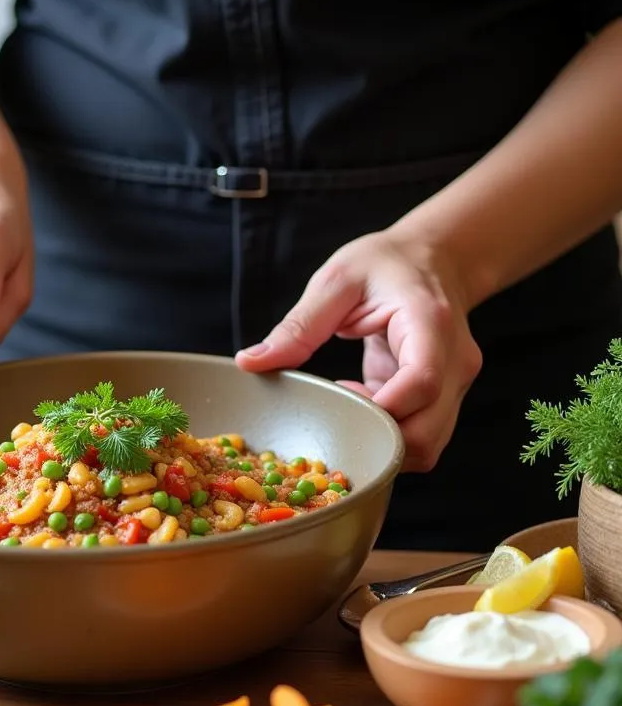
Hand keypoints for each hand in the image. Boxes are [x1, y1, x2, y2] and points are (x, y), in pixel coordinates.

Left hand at [234, 230, 482, 470]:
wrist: (434, 258)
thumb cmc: (385, 265)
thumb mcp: (336, 282)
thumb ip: (298, 326)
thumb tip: (250, 363)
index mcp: (430, 323)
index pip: (421, 384)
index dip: (378, 407)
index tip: (340, 397)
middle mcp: (455, 361)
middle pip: (427, 432)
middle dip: (375, 440)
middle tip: (336, 412)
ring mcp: (455, 385)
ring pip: (427, 446)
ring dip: (380, 444)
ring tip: (347, 408)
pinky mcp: (442, 400)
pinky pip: (419, 438)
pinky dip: (385, 438)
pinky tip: (358, 407)